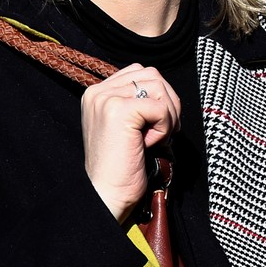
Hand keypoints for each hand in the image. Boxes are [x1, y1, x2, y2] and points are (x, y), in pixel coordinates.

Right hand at [80, 64, 178, 221]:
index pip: (140, 72)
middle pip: (152, 75)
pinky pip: (160, 107)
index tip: (154, 125)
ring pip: (158, 87)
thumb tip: (165, 91)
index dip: (158, 96)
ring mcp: (106, 99)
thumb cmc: (121, 167)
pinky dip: (164, 127)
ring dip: (168, 115)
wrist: (106, 194)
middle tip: (162, 132)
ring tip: (154, 138)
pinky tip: (149, 144)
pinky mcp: (118, 111)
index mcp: (96, 94)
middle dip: (168, 102)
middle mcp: (97, 92)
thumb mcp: (125, 127)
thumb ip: (136, 103)